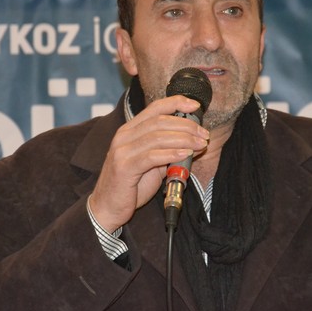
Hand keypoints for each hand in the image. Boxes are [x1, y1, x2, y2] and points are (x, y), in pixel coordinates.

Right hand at [89, 95, 209, 232]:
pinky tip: (185, 154)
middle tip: (204, 134)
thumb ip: (169, 151)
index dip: (176, 103)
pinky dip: (171, 153)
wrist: (108, 207)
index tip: (195, 106)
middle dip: (186, 126)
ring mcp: (122, 150)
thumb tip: (195, 142)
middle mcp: (124, 136)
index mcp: (130, 130)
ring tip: (200, 144)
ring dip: (184, 139)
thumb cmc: (131, 185)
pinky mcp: (124, 167)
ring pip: (158, 137)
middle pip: (160, 121)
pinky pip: (152, 156)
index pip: (155, 108)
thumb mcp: (153, 164)